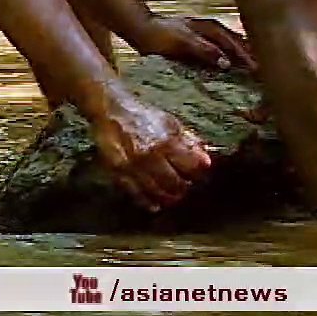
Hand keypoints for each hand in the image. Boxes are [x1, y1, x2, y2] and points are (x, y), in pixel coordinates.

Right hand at [90, 92, 211, 210]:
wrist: (111, 111)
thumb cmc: (143, 116)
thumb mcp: (169, 122)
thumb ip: (188, 141)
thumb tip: (205, 159)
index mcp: (166, 140)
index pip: (191, 165)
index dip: (198, 172)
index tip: (199, 174)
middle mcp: (150, 155)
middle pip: (174, 183)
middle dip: (183, 188)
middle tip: (185, 187)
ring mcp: (133, 166)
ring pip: (156, 192)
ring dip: (168, 197)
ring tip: (172, 196)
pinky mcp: (119, 173)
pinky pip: (136, 193)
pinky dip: (148, 202)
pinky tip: (155, 204)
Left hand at [135, 16, 254, 71]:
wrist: (141, 29)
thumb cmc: (160, 37)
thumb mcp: (182, 44)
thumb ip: (205, 51)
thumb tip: (227, 64)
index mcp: (212, 29)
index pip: (236, 45)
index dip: (248, 58)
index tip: (259, 72)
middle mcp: (213, 29)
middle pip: (238, 42)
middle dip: (251, 55)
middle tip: (264, 71)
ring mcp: (206, 33)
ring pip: (231, 44)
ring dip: (242, 55)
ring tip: (254, 68)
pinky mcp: (200, 40)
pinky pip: (222, 47)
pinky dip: (230, 55)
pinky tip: (232, 65)